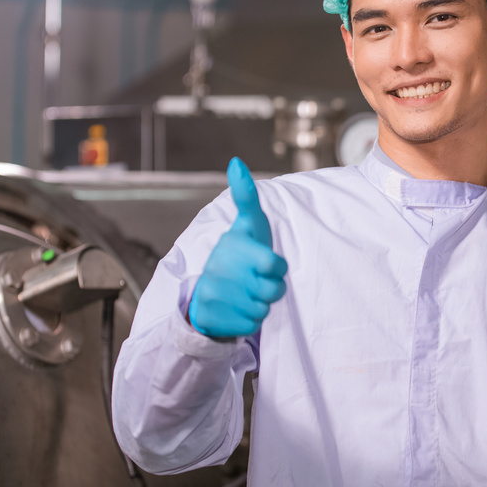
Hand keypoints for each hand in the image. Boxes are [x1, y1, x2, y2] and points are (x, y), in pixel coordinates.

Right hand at [188, 158, 287, 338]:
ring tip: (244, 292)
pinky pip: (250, 325)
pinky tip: (236, 307)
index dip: (276, 268)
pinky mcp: (212, 317)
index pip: (276, 267)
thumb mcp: (247, 224)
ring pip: (262, 309)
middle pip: (273, 291)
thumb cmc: (240, 252)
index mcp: (233, 246)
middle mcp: (220, 270)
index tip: (266, 263)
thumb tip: (236, 161)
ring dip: (259, 304)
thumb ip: (246, 196)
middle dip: (270, 288)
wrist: (209, 287)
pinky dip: (248, 320)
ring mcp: (214, 294)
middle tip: (254, 279)